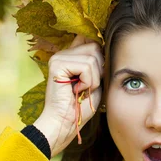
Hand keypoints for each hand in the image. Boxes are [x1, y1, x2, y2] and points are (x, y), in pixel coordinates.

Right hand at [33, 35, 103, 156]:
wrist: (65, 122)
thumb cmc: (81, 106)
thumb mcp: (95, 80)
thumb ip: (98, 63)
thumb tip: (103, 45)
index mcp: (70, 56)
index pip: (89, 38)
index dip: (99, 51)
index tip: (98, 69)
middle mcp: (62, 54)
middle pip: (95, 47)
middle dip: (98, 70)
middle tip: (87, 85)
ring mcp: (58, 58)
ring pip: (92, 58)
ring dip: (93, 79)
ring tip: (81, 89)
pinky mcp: (57, 64)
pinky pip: (86, 66)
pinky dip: (88, 82)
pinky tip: (77, 90)